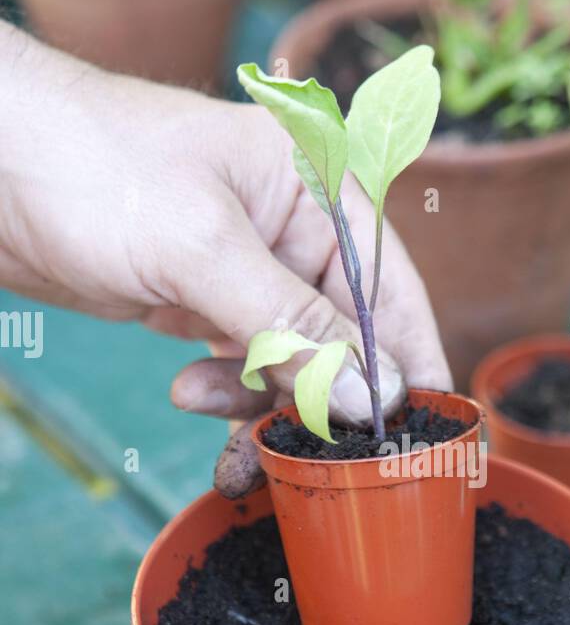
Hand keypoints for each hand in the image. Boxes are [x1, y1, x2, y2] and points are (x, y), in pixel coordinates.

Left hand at [0, 23, 450, 496]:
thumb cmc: (90, 165)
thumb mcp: (202, 248)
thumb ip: (291, 328)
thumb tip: (370, 402)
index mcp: (319, 188)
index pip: (392, 292)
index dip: (411, 367)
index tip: (425, 439)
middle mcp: (295, 229)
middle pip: (346, 341)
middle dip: (322, 402)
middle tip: (303, 459)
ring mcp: (247, 269)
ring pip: (292, 364)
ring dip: (260, 404)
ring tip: (202, 404)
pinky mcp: (203, 300)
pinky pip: (243, 367)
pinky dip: (224, 395)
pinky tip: (186, 392)